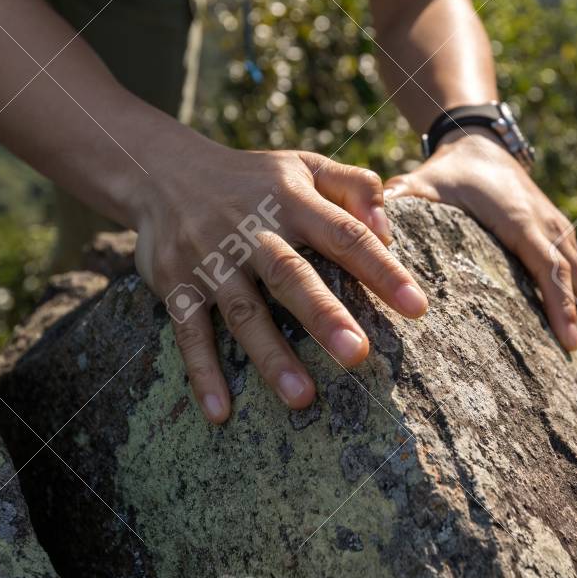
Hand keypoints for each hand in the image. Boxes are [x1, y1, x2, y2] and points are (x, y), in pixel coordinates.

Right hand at [130, 131, 428, 423]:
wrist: (160, 171)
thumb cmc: (253, 179)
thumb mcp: (305, 165)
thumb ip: (354, 186)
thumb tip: (389, 228)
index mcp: (291, 201)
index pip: (345, 235)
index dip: (382, 269)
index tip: (416, 307)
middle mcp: (250, 231)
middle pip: (290, 275)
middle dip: (323, 315)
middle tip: (358, 355)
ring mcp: (210, 260)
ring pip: (243, 310)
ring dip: (270, 354)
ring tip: (302, 396)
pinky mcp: (176, 284)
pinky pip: (189, 332)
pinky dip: (202, 373)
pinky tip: (221, 411)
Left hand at [384, 128, 576, 349]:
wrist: (478, 143)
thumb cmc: (449, 171)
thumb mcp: (422, 184)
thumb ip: (402, 206)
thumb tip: (377, 235)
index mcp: (521, 221)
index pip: (549, 269)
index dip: (562, 306)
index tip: (569, 344)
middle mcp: (548, 226)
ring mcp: (559, 229)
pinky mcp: (560, 233)